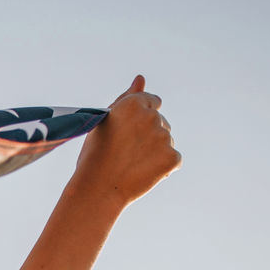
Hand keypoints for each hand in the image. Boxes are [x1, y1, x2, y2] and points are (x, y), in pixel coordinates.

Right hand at [72, 75, 180, 206]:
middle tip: (125, 154)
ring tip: (132, 165)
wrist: (97, 191)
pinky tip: (143, 174)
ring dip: (155, 152)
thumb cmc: (95, 156)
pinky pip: (174, 160)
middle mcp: (151, 117)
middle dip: (148, 136)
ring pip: (167, 141)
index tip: (129, 134)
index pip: (152, 101)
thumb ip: (126, 98)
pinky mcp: (172, 158)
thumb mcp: (105, 122)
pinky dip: (163, 168)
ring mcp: (164, 137)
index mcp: (132, 104)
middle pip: (161, 122)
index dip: (140, 119)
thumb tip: (141, 78)